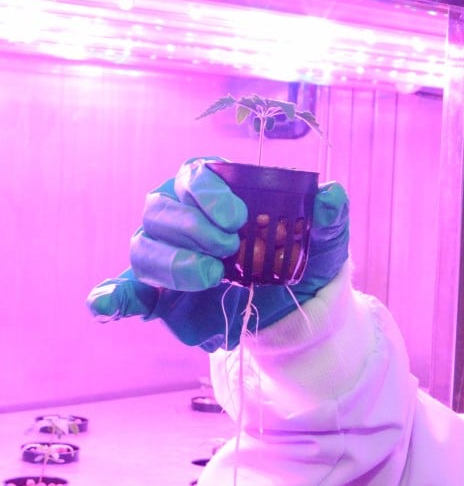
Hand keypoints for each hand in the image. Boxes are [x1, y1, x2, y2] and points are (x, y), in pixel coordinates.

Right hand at [86, 157, 349, 351]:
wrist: (297, 310)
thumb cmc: (304, 260)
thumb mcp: (325, 241)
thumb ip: (330, 219)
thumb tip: (332, 196)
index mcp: (216, 191)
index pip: (196, 175)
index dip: (210, 193)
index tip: (237, 217)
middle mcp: (182, 216)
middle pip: (162, 209)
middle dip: (192, 227)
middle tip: (228, 251)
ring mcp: (165, 253)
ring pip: (145, 247)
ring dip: (172, 261)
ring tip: (210, 276)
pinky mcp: (158, 293)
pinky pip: (126, 289)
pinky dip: (113, 296)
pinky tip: (110, 306)